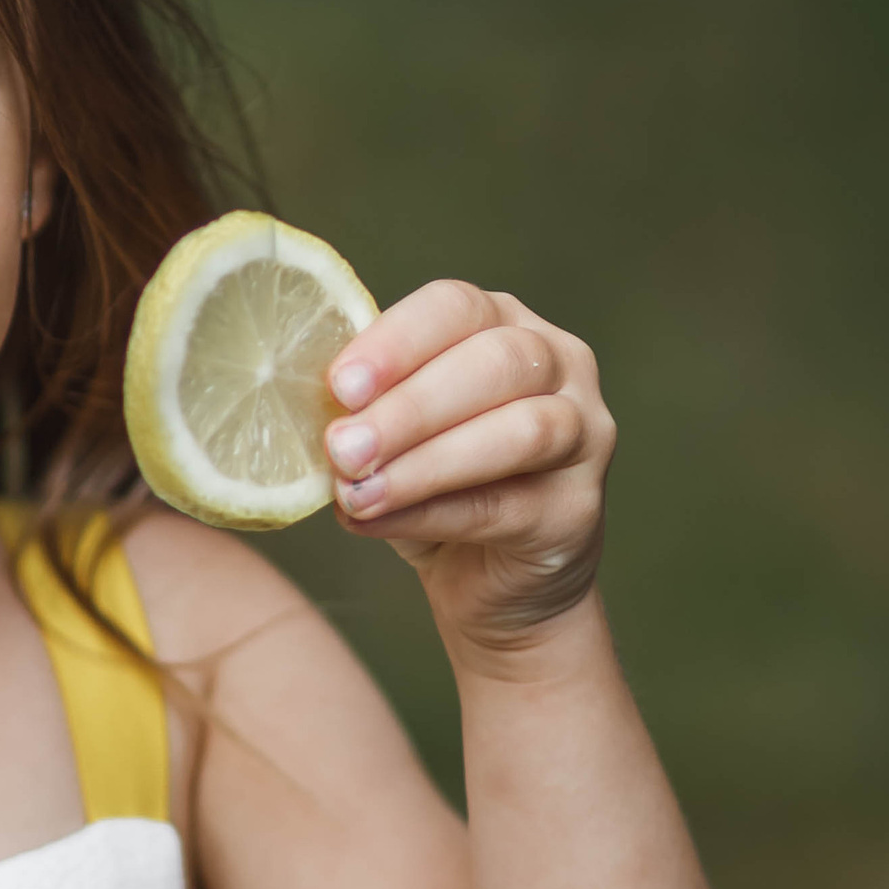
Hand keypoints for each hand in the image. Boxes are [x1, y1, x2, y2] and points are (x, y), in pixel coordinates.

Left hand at [323, 280, 614, 651]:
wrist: (493, 581)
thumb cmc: (433, 487)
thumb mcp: (390, 438)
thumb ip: (363, 414)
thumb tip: (304, 415)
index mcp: (503, 324)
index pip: (456, 307)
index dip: (396, 341)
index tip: (338, 384)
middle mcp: (559, 365)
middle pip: (495, 362)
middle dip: (409, 406)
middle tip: (342, 447)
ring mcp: (585, 433)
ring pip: (519, 430)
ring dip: (426, 461)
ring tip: (358, 491)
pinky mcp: (579, 507)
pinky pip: (507, 503)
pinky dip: (433, 513)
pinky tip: (378, 521)